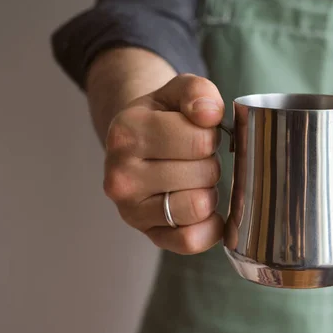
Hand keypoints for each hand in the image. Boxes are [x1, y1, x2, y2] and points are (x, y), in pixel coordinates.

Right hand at [103, 74, 224, 253]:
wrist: (136, 145)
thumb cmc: (164, 118)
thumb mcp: (178, 91)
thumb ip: (198, 92)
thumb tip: (209, 114)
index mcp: (127, 132)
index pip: (200, 140)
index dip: (211, 136)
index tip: (198, 133)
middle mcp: (121, 175)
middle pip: (204, 174)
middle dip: (211, 164)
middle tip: (195, 159)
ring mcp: (131, 210)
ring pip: (198, 207)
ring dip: (209, 192)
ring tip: (194, 180)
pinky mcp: (148, 235)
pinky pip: (191, 240)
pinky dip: (209, 227)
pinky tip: (205, 210)